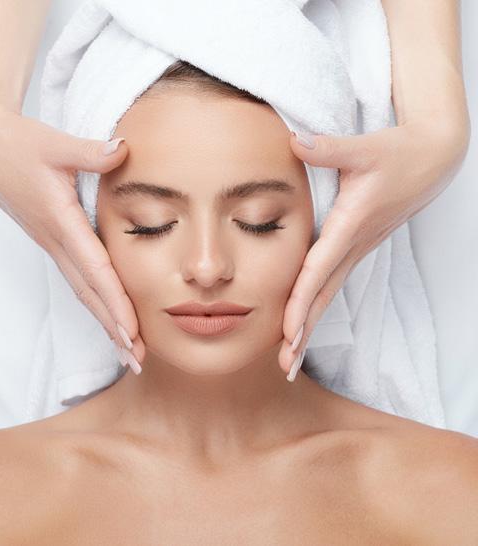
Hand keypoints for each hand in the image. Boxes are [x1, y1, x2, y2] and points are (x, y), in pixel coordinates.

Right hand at [0, 106, 144, 369]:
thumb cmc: (19, 144)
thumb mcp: (55, 144)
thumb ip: (89, 152)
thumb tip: (123, 150)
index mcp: (62, 222)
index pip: (95, 271)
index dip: (115, 302)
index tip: (132, 333)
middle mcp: (57, 242)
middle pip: (90, 294)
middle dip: (114, 328)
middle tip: (137, 359)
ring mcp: (54, 245)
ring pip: (84, 292)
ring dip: (106, 322)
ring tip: (127, 350)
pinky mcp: (54, 241)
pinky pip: (78, 279)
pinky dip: (95, 301)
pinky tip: (108, 315)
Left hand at [279, 117, 469, 378]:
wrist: (431, 160)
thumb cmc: (397, 152)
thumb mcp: (363, 148)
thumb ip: (328, 148)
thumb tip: (293, 140)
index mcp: (350, 226)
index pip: (319, 270)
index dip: (302, 301)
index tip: (288, 333)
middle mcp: (353, 245)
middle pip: (323, 296)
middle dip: (304, 333)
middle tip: (285, 368)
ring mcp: (356, 250)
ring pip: (328, 295)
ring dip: (309, 328)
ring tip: (291, 360)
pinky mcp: (356, 247)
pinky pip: (331, 283)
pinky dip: (316, 307)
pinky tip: (304, 325)